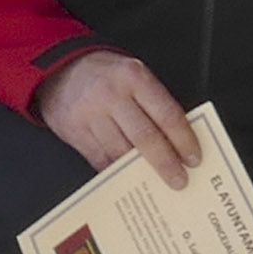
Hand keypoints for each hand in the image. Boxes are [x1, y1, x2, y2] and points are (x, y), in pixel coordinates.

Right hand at [44, 49, 199, 180]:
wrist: (58, 70)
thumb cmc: (105, 76)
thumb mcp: (133, 75)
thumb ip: (153, 103)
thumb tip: (177, 140)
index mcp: (134, 77)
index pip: (167, 114)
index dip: (184, 140)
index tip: (194, 159)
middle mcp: (112, 95)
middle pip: (145, 137)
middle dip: (166, 163)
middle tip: (179, 180)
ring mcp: (91, 114)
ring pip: (122, 152)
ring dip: (141, 173)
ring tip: (156, 183)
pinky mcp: (75, 131)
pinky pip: (100, 158)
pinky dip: (116, 172)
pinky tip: (129, 179)